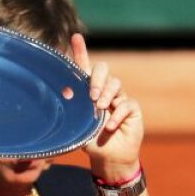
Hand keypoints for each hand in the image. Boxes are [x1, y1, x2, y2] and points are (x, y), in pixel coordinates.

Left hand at [70, 33, 142, 177]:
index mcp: (88, 92)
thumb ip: (71, 112)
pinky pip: (126, 104)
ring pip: (116, 84)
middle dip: (97, 78)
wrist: (109, 158)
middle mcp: (104, 91)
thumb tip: (62, 95)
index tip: (75, 37)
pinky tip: (110, 127)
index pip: (85, 67)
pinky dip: (117, 115)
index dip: (81, 51)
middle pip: (103, 69)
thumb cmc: (91, 141)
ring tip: (100, 110)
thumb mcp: (77, 126)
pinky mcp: (132, 108)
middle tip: (92, 96)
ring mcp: (119, 98)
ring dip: (107, 95)